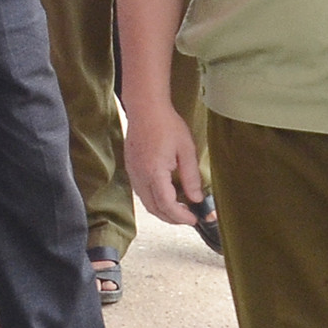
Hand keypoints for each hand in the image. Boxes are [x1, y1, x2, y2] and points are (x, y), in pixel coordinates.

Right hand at [125, 103, 204, 226]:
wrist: (146, 108)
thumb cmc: (166, 124)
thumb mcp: (186, 150)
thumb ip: (191, 178)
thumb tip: (196, 199)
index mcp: (154, 172)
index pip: (167, 205)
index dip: (181, 216)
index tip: (194, 219)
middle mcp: (140, 176)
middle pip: (154, 209)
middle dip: (172, 218)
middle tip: (189, 218)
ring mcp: (133, 173)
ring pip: (146, 202)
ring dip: (163, 210)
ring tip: (180, 209)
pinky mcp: (131, 168)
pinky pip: (141, 192)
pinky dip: (154, 200)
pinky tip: (167, 195)